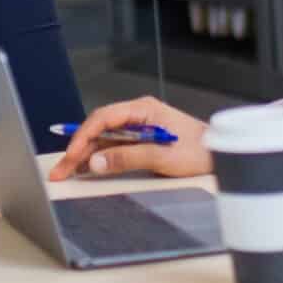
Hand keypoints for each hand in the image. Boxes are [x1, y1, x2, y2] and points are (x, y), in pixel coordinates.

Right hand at [47, 97, 208, 181]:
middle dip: (78, 149)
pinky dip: (99, 158)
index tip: (72, 156)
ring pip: (103, 140)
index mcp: (143, 109)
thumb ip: (128, 158)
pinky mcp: (141, 141)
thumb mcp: (162, 156)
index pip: (103, 118)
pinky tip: (86, 169)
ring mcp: (138, 128)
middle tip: (60, 170)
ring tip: (66, 172)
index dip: (83, 137)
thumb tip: (96, 163)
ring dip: (85, 155)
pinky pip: (114, 147)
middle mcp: (138, 115)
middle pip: (99, 129)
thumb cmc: (199, 151)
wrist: (222, 155)